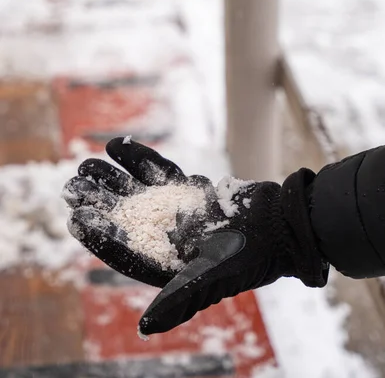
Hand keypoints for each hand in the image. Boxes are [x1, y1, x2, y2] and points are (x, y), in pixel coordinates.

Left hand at [63, 138, 326, 335]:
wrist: (282, 225)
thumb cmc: (251, 257)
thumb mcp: (214, 278)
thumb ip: (179, 298)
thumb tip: (145, 327)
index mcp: (168, 264)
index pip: (125, 250)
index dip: (99, 235)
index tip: (76, 217)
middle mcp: (169, 238)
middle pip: (125, 217)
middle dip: (98, 201)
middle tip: (72, 185)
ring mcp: (179, 211)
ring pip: (137, 192)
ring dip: (111, 178)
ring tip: (85, 163)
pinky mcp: (191, 191)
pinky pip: (159, 172)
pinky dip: (139, 159)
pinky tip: (117, 146)